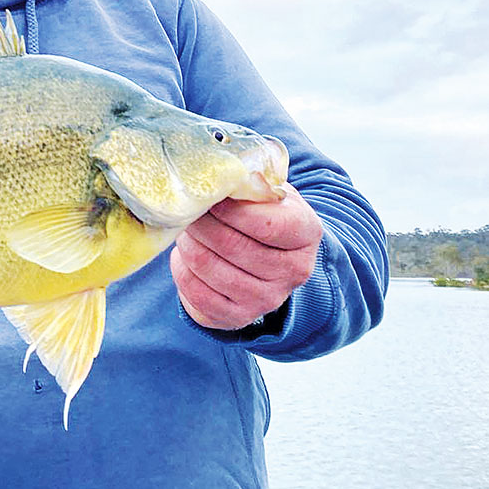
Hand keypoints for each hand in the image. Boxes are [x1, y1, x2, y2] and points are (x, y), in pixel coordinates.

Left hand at [170, 183, 321, 330]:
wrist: (266, 256)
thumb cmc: (262, 213)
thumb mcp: (268, 191)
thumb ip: (252, 181)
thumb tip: (223, 172)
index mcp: (306, 233)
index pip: (265, 223)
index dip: (229, 208)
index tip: (211, 195)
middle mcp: (293, 271)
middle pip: (231, 244)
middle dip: (201, 222)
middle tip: (187, 208)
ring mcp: (267, 299)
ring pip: (208, 266)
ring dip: (187, 242)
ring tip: (186, 227)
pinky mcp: (238, 317)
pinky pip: (195, 291)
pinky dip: (181, 268)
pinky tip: (186, 254)